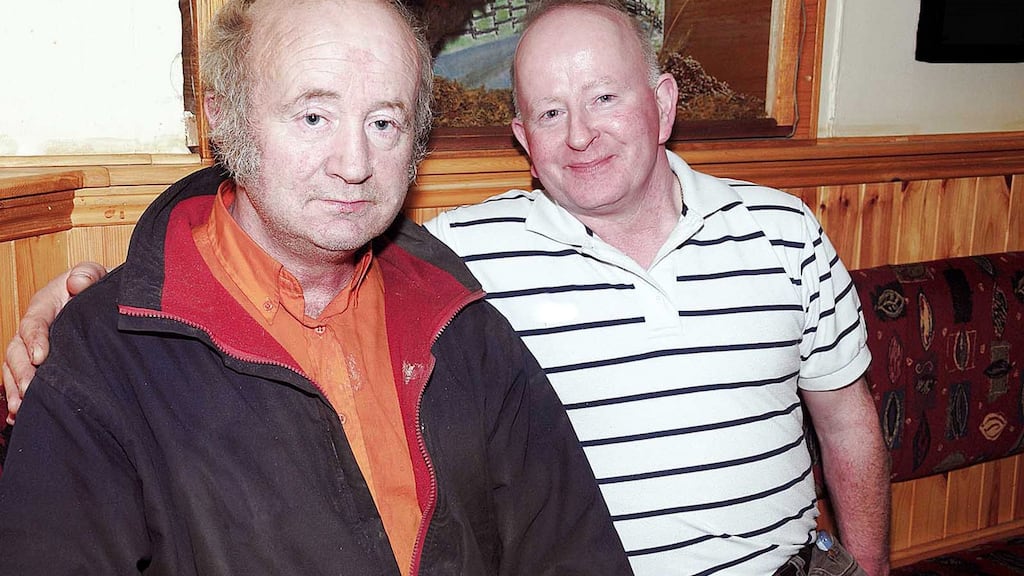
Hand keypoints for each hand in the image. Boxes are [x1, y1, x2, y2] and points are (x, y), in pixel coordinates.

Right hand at [3, 262, 106, 423]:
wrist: (101, 300)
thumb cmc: (96, 286)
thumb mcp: (95, 274)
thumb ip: (87, 274)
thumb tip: (77, 283)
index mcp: (43, 306)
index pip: (33, 323)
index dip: (34, 340)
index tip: (41, 358)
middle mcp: (32, 328)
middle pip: (16, 351)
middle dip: (20, 372)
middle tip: (28, 391)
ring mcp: (32, 347)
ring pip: (14, 368)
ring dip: (15, 388)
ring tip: (19, 408)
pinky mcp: (38, 363)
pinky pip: (20, 379)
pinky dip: (18, 396)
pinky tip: (19, 414)